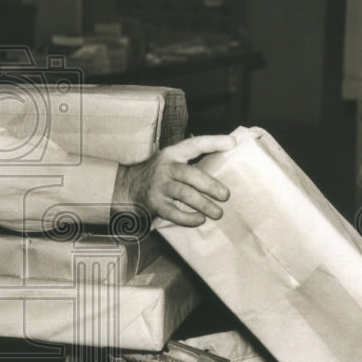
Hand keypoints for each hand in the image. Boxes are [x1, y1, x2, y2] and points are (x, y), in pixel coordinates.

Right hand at [113, 134, 235, 226]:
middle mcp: (165, 168)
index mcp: (172, 154)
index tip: (232, 143)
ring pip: (184, 194)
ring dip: (203, 204)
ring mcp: (159, 186)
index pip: (194, 144)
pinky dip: (188, 218)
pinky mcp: (155, 204)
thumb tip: (227, 154)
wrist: (130, 186)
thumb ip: (193, 158)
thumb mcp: (172, 159)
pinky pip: (173, 213)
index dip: (213, 142)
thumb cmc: (161, 173)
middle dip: (210, 185)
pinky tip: (200, 219)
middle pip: (190, 174)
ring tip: (218, 213)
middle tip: (225, 195)